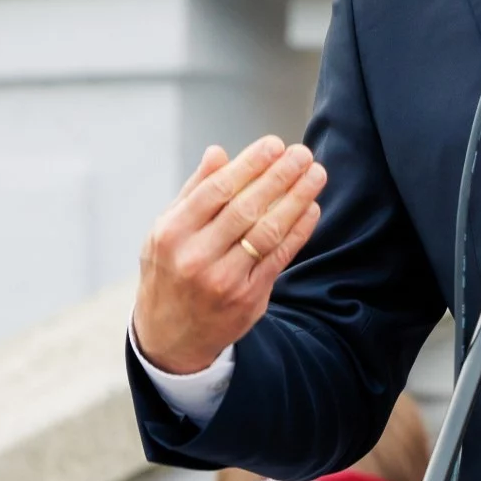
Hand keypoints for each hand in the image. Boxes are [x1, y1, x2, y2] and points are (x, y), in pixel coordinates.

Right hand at [133, 137, 327, 374]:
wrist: (171, 336)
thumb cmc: (169, 271)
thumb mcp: (165, 231)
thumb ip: (193, 192)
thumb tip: (218, 152)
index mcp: (172, 233)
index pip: (216, 190)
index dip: (249, 165)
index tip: (274, 144)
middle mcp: (196, 256)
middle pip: (246, 208)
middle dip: (280, 176)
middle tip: (303, 153)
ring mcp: (224, 279)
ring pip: (268, 232)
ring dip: (297, 199)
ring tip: (315, 174)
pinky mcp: (248, 298)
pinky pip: (280, 257)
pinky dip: (299, 231)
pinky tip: (311, 208)